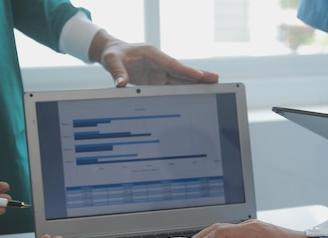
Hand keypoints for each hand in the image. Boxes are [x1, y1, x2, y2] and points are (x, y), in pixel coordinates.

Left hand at [89, 31, 218, 85]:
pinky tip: (197, 94)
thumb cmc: (112, 54)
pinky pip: (174, 84)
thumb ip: (117, 72)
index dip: (186, 70)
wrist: (111, 53)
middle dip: (199, 75)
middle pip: (182, 71)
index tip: (200, 75)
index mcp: (151, 54)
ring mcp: (160, 71)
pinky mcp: (158, 79)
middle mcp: (159, 62)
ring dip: (196, 83)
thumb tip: (120, 83)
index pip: (171, 64)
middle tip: (216, 79)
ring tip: (213, 87)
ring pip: (181, 78)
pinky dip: (186, 89)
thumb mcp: (111, 61)